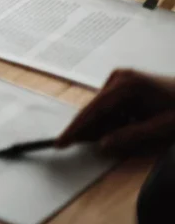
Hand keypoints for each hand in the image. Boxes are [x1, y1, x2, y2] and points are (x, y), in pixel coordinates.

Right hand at [55, 69, 174, 154]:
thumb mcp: (162, 127)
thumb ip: (132, 136)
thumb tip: (103, 145)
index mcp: (126, 86)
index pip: (93, 110)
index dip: (76, 128)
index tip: (60, 142)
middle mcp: (120, 78)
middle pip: (95, 109)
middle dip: (92, 129)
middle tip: (94, 145)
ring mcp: (122, 79)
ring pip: (102, 108)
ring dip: (107, 125)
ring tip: (126, 134)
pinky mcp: (125, 83)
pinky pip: (111, 105)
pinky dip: (114, 119)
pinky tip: (128, 126)